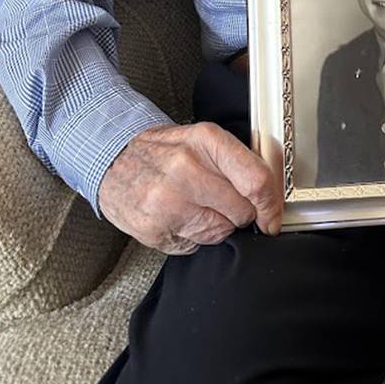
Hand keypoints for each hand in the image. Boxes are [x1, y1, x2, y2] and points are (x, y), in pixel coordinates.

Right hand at [98, 122, 282, 253]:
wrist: (113, 160)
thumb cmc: (163, 151)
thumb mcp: (201, 139)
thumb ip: (237, 161)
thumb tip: (271, 194)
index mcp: (205, 140)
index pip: (256, 180)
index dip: (271, 204)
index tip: (271, 215)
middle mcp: (186, 168)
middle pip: (242, 210)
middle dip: (240, 212)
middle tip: (222, 202)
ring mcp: (167, 201)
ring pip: (221, 231)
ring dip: (217, 225)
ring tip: (196, 206)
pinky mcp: (154, 228)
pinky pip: (196, 244)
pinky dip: (194, 236)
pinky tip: (180, 218)